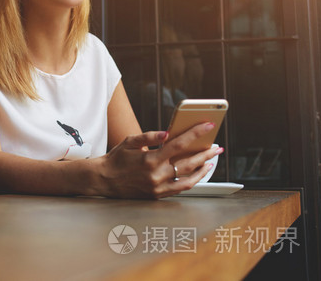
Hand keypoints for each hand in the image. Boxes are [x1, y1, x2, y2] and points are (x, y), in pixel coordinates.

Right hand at [92, 122, 223, 198]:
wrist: (103, 180)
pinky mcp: (157, 195)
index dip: (195, 134)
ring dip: (203, 169)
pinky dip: (192, 180)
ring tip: (211, 160)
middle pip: (188, 162)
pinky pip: (180, 189)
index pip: (178, 144)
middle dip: (205, 152)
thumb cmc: (116, 159)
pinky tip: (197, 173)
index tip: (207, 126)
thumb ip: (149, 136)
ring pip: (188, 179)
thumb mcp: (129, 142)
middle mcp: (156, 174)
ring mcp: (158, 186)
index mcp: (150, 159)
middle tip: (217, 146)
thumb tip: (167, 133)